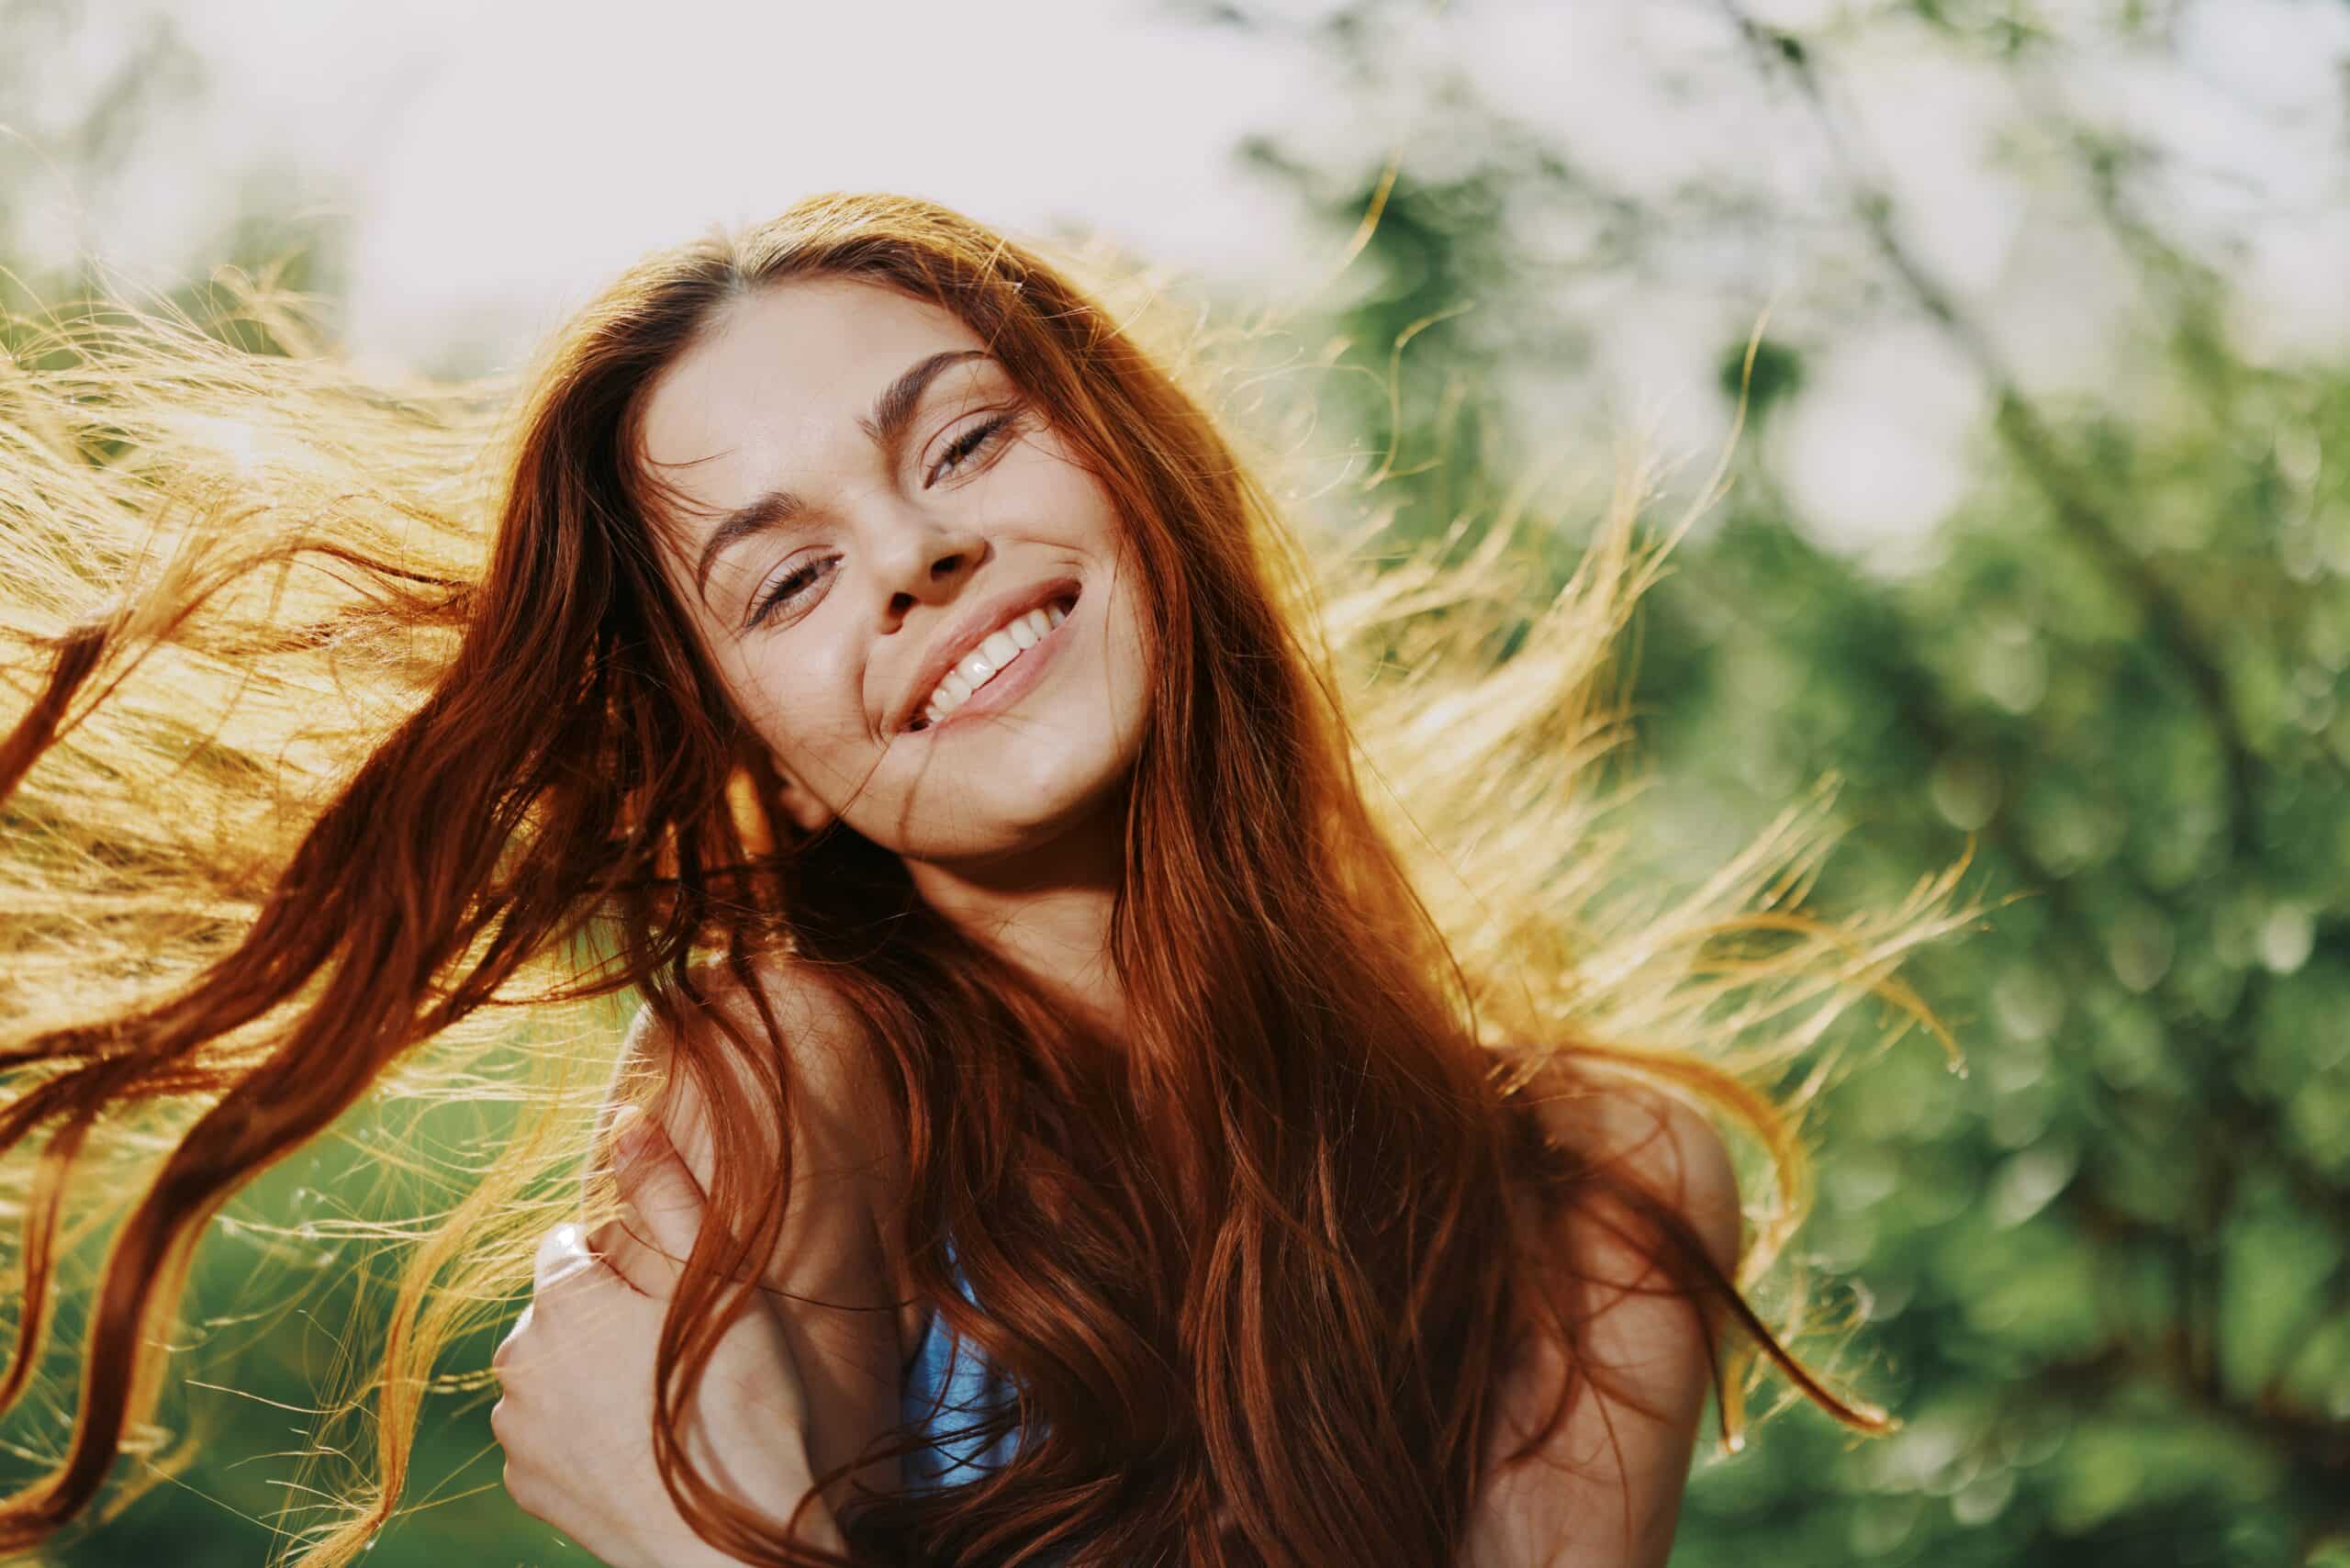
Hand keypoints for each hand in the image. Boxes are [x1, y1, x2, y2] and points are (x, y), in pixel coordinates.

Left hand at [491, 1107, 840, 1566]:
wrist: (735, 1540)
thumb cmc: (738, 1400)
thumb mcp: (717, 1277)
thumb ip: (664, 1192)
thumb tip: (623, 1116)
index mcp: (560, 1298)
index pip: (572, 1243)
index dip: (631, 1263)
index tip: (678, 1298)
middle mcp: (515, 1361)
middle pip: (558, 1307)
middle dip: (604, 1316)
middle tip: (678, 1350)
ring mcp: (515, 1431)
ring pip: (551, 1370)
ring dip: (590, 1374)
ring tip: (664, 1401)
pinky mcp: (525, 1487)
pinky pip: (548, 1432)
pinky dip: (583, 1431)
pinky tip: (640, 1443)